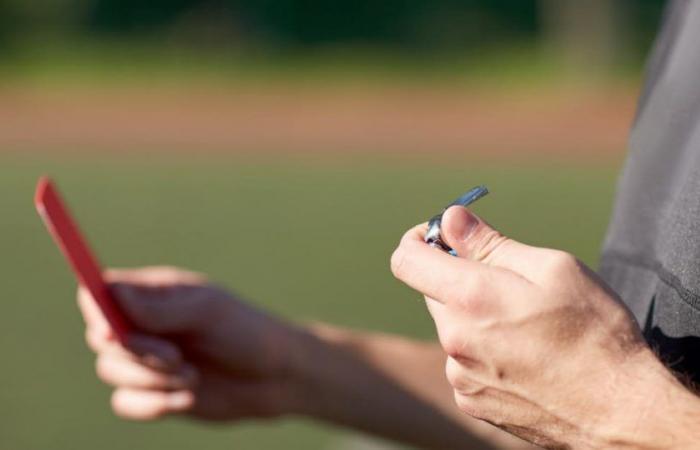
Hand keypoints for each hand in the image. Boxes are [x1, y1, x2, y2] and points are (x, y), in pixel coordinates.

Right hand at [79, 266, 304, 420]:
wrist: (276, 378)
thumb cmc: (247, 332)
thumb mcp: (208, 312)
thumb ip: (160, 307)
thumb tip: (109, 292)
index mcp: (157, 293)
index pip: (102, 292)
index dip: (98, 311)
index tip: (114, 331)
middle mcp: (146, 323)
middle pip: (100, 335)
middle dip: (135, 352)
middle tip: (175, 357)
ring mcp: (147, 358)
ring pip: (110, 371)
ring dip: (150, 380)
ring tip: (193, 378)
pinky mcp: (153, 392)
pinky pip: (125, 402)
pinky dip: (153, 405)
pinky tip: (190, 399)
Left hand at [391, 206, 691, 447]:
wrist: (619, 409)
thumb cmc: (594, 331)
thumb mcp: (552, 268)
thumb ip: (490, 242)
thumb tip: (450, 219)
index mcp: (470, 297)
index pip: (406, 260)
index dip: (418, 240)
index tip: (442, 237)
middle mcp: (454, 338)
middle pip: (433, 292)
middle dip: (459, 279)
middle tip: (507, 283)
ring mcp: (460, 374)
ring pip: (451, 327)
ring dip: (473, 317)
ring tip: (524, 327)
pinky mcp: (471, 401)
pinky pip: (463, 361)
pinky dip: (482, 351)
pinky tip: (523, 357)